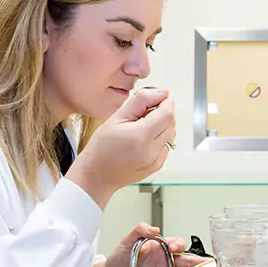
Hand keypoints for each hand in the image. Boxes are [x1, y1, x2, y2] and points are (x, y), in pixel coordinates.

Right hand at [66, 88, 175, 209]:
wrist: (96, 175)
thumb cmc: (101, 147)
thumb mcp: (117, 117)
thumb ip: (141, 100)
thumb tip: (162, 91)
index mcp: (141, 136)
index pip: (168, 113)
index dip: (165, 101)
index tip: (156, 98)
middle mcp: (152, 150)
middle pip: (171, 122)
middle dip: (162, 112)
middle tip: (143, 113)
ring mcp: (156, 160)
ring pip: (171, 134)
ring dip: (161, 125)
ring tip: (141, 127)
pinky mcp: (157, 165)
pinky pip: (166, 145)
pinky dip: (159, 138)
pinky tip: (142, 139)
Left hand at [88, 223, 204, 266]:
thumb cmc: (116, 260)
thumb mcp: (126, 241)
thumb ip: (139, 230)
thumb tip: (154, 229)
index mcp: (157, 246)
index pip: (175, 243)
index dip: (178, 244)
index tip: (173, 248)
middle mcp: (163, 259)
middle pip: (185, 258)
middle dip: (196, 260)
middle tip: (205, 263)